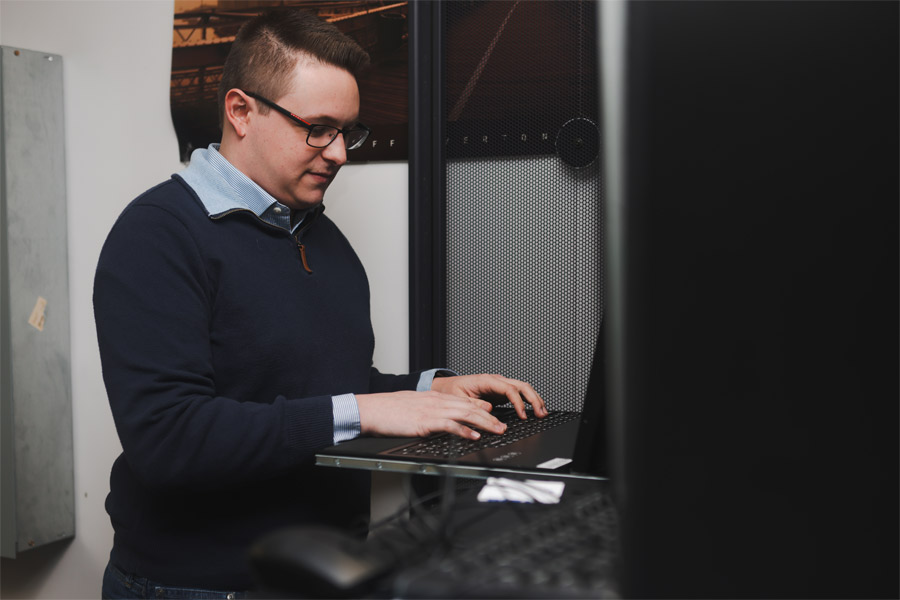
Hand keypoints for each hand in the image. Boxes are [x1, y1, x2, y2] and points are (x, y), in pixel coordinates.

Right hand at [356, 390, 506, 439]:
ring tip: (497, 431)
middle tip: (503, 427)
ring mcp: (432, 411)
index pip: (464, 402)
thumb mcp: (415, 406)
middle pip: (470, 408)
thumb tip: (444, 419)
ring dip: (484, 423)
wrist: (372, 409)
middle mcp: (437, 402)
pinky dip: (464, 431)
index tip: (495, 416)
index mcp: (435, 398)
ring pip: (465, 414)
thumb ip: (431, 410)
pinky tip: (474, 436)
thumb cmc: (390, 410)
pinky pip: (449, 425)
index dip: (482, 409)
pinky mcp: (425, 422)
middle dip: (490, 418)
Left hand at [431, 374, 547, 419]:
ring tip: (543, 412)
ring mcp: (499, 385)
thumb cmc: (452, 391)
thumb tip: (490, 409)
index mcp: (486, 380)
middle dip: (533, 399)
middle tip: (541, 413)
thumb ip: (474, 404)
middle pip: (521, 386)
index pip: (508, 389)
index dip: (518, 402)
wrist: (447, 388)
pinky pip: (519, 393)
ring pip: (523, 388)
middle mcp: (495, 380)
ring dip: (534, 399)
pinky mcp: (500, 391)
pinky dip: (529, 400)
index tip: (523, 415)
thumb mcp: (458, 399)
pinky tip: (535, 409)